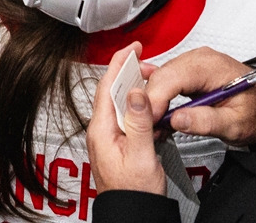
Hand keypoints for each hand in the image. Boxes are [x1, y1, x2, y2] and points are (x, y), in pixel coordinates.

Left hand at [88, 44, 168, 194]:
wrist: (133, 214)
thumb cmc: (133, 192)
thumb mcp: (140, 155)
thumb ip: (139, 123)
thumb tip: (136, 92)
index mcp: (102, 129)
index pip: (107, 85)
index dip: (119, 62)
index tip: (132, 47)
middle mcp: (101, 131)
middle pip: (114, 91)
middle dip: (131, 73)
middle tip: (150, 66)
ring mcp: (109, 137)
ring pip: (122, 103)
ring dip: (138, 91)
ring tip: (154, 84)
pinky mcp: (119, 144)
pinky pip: (128, 117)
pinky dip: (141, 108)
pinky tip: (152, 110)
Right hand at [146, 47, 255, 147]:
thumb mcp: (237, 123)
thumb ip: (208, 121)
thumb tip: (177, 119)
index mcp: (210, 66)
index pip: (170, 78)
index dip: (155, 100)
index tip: (150, 121)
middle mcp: (198, 59)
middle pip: (160, 77)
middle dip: (150, 103)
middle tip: (150, 128)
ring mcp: (192, 63)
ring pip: (159, 78)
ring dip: (153, 102)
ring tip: (156, 125)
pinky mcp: (188, 71)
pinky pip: (165, 80)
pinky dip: (159, 97)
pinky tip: (160, 113)